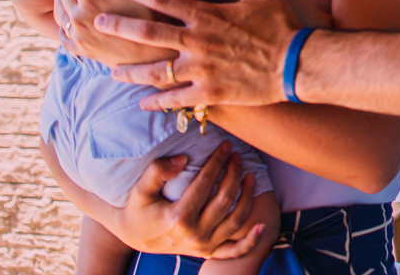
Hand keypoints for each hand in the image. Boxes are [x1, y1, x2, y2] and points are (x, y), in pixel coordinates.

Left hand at [96, 0, 308, 108]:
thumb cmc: (283, 24)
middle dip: (120, 26)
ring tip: (111, 70)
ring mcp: (202, 69)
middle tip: (97, 22)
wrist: (298, 63)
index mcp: (208, 15)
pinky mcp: (210, 92)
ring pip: (156, 71)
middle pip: (150, 32)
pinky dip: (157, 100)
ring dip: (131, 71)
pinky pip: (176, 99)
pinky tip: (143, 101)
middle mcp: (199, 42)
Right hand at [113, 141, 263, 258]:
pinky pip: (234, 251)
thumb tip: (183, 159)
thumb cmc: (139, 209)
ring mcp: (203, 246)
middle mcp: (194, 234)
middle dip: (234, 173)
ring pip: (236, 220)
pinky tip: (262, 226)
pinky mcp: (208, 252)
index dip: (217, 161)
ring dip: (247, 197)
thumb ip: (157, 172)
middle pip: (225, 199)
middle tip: (237, 155)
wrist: (136, 237)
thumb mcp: (140, 190)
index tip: (226, 145)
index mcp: (178, 217)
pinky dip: (250, 241)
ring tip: (250, 175)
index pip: (206, 183)